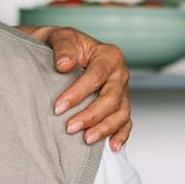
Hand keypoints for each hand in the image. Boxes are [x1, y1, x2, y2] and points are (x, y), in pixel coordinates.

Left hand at [28, 25, 131, 150]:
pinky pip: (125, 121)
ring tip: (86, 139)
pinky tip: (112, 146)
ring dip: (104, 128)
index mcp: (108, 55)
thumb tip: (64, 65)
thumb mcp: (60, 37)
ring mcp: (122, 90)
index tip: (58, 107)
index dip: (78, 94)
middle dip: (91, 115)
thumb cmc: (63, 44)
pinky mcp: (120, 103)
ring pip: (120, 113)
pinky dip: (120, 134)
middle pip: (111, 99)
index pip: (96, 77)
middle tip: (70, 127)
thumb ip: (63, 48)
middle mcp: (119, 74)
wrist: (62, 49)